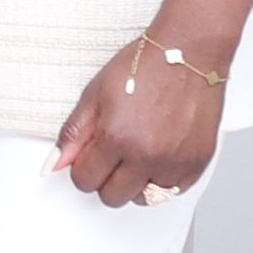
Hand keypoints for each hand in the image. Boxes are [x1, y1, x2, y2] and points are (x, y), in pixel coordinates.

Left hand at [54, 30, 230, 207]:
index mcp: (116, 138)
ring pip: (143, 199)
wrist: (189, 53)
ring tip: (136, 154)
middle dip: (105, 179)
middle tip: (112, 155)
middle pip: (113, 196)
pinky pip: (173, 191)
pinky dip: (161, 181)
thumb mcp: (94, 96)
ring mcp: (175, 162)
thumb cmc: (144, 67)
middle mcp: (147, 155)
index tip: (89, 156)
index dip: (82, 169)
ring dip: (134, 183)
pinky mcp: (198, 162)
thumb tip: (54, 165)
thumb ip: (73, 135)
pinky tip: (157, 157)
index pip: (85, 181)